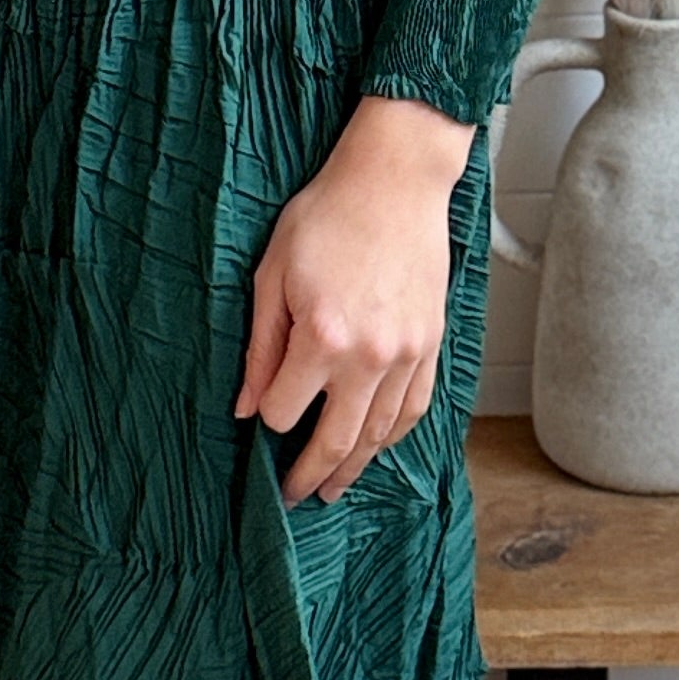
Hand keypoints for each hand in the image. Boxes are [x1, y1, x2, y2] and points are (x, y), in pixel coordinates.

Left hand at [236, 94, 476, 503]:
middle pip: (336, 439)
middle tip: (295, 498)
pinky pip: (414, 408)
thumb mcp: (272, 274)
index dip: (269, 418)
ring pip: (379, 434)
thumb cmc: (328, 216)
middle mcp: (370, 356)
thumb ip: (261, 348)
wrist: (395, 181)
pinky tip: (377, 447)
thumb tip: (247, 407)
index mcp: (323, 338)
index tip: (262, 418)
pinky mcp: (431, 344)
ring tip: (334, 487)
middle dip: (311, 475)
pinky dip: (394, 436)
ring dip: (355, 466)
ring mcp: (408, 353)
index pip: (287, 410)